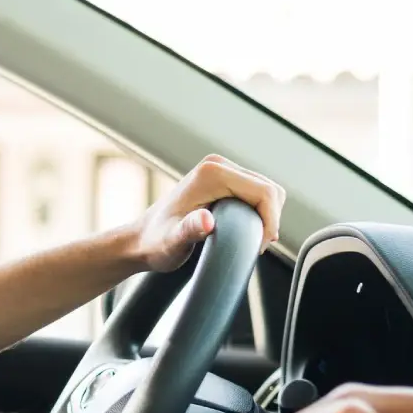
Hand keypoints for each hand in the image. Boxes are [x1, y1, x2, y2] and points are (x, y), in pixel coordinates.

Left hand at [132, 155, 285, 272]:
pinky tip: (246, 231)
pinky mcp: (223, 179)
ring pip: (266, 191)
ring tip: (251, 241)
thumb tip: (207, 221)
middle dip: (270, 219)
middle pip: (270, 189)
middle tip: (256, 247)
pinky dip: (259, 212)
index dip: (270, 221)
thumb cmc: (155, 243)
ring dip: (266, 216)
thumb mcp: (173, 242)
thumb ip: (190, 230)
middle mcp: (218, 165)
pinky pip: (255, 193)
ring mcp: (221, 170)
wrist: (142, 240)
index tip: (258, 247)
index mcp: (212, 173)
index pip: (264, 192)